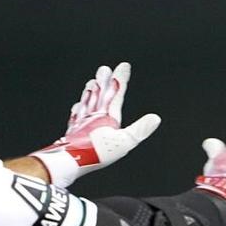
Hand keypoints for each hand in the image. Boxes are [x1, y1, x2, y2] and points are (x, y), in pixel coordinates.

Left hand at [30, 62, 160, 186]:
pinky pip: (76, 116)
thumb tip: (155, 118)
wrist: (70, 160)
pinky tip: (76, 107)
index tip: (123, 66)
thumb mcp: (124, 142)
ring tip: (91, 82)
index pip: (116, 94)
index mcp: (107, 116)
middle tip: (104, 69)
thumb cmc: (97, 152)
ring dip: (90, 92)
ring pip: (87, 102)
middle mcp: (94, 116)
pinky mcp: (73, 132)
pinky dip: (78, 109)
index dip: (120, 80)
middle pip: (100, 95)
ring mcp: (82, 123)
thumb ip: (140, 129)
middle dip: (104, 82)